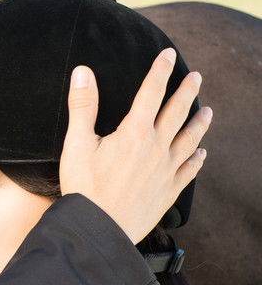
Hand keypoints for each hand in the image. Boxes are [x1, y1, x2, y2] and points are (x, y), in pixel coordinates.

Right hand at [59, 48, 211, 243]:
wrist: (99, 229)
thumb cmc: (84, 187)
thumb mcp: (77, 144)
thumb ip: (83, 106)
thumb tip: (83, 72)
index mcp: (134, 133)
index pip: (150, 93)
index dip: (159, 71)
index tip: (168, 55)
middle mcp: (156, 148)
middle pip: (176, 113)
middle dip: (187, 92)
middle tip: (196, 77)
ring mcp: (166, 171)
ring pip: (189, 140)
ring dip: (199, 123)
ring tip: (208, 111)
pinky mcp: (168, 192)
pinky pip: (189, 171)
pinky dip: (197, 160)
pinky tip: (201, 154)